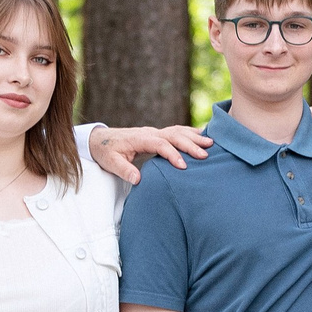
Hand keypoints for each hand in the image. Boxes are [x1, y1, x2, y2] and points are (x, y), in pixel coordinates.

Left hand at [90, 124, 212, 184]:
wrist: (100, 139)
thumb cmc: (106, 152)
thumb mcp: (110, 162)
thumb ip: (124, 170)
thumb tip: (138, 180)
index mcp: (140, 139)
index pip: (160, 144)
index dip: (172, 154)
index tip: (183, 166)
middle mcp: (149, 132)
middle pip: (174, 135)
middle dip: (190, 144)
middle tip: (205, 155)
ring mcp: (154, 132)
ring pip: (178, 131)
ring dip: (194, 136)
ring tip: (211, 143)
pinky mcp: (157, 134)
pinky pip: (176, 131)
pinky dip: (190, 133)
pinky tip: (203, 136)